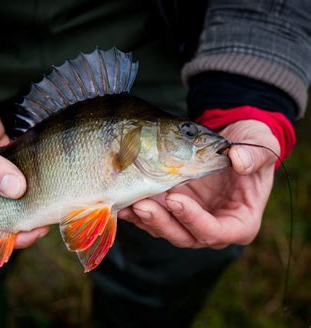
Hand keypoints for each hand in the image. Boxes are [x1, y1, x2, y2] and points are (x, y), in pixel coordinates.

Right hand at [0, 65, 48, 247]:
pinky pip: (24, 167)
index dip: (7, 236)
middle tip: (52, 213)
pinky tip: (55, 174)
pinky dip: (38, 172)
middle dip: (28, 218)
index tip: (32, 231)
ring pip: (16, 192)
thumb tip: (17, 190)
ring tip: (57, 198)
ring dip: (35, 197)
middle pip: (3, 213)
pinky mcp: (4, 153)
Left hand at [119, 120, 279, 248]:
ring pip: (163, 229)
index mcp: (239, 222)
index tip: (175, 199)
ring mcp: (188, 220)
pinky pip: (152, 217)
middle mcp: (211, 227)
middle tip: (142, 205)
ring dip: (144, 219)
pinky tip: (119, 200)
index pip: (215, 232)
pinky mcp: (171, 210)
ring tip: (126, 203)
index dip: (194, 220)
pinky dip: (135, 211)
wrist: (229, 140)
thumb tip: (239, 160)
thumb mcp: (260, 145)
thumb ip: (254, 155)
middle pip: (184, 236)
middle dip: (161, 223)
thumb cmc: (250, 145)